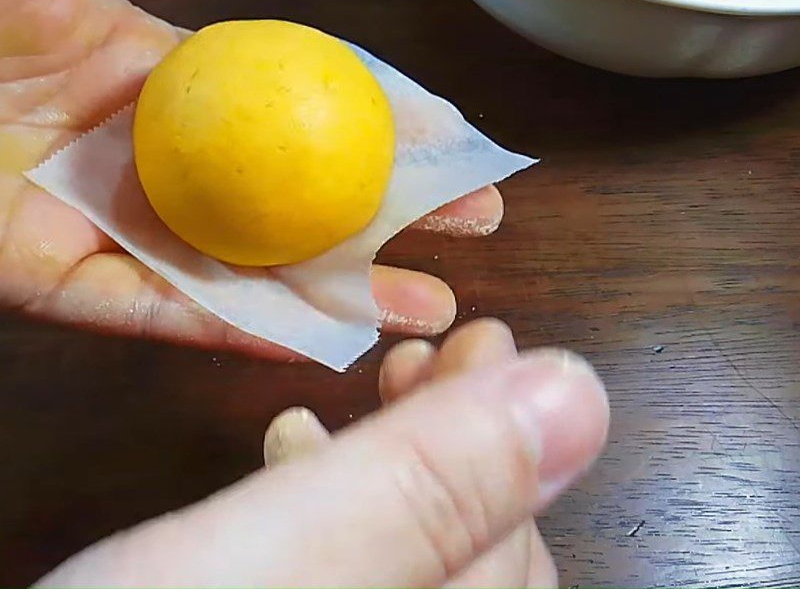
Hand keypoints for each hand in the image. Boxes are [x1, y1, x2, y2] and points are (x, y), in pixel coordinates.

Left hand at [0, 0, 504, 357]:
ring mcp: (110, 223)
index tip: (455, 137)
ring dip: (336, 290)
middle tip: (473, 229)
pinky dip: (237, 327)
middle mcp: (151, 155)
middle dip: (386, 216)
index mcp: (154, 71)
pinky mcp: (56, 281)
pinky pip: (164, 312)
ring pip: (244, 267)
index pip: (296, 101)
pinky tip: (317, 334)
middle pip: (291, 194)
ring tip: (426, 304)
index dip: (378, 117)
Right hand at [37, 320, 608, 586]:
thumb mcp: (275, 566)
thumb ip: (423, 492)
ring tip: (350, 399)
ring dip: (392, 465)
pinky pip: (354, 570)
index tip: (479, 334)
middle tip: (414, 357)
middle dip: (449, 436)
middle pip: (473, 553)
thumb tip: (578, 396)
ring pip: (410, 557)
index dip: (504, 422)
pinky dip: (335, 507)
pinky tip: (290, 460)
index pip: (518, 542)